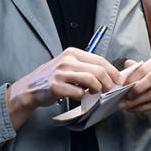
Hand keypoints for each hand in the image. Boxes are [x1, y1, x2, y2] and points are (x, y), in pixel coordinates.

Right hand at [5, 48, 122, 126]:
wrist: (30, 87)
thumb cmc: (53, 78)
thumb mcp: (69, 65)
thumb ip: (86, 67)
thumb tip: (109, 74)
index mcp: (73, 53)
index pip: (99, 60)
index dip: (113, 71)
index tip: (119, 80)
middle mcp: (67, 60)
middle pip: (98, 70)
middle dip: (109, 82)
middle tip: (111, 90)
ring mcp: (61, 73)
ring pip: (90, 80)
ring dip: (98, 89)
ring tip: (97, 94)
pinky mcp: (56, 86)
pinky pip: (78, 93)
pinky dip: (84, 97)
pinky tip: (82, 98)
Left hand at [120, 54, 150, 113]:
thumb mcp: (148, 68)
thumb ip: (137, 67)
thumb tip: (126, 64)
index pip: (144, 68)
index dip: (132, 78)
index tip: (122, 86)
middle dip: (136, 89)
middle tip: (125, 97)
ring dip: (137, 101)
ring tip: (127, 105)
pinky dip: (144, 107)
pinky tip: (135, 108)